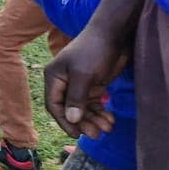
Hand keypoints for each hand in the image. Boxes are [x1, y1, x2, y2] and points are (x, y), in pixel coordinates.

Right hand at [44, 25, 129, 139]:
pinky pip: (93, 103)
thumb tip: (71, 119)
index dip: (64, 121)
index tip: (78, 134)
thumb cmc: (94, 51)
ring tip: (108, 128)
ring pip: (82, 109)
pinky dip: (100, 112)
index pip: (54, 105)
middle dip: (83, 123)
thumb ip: (76, 98)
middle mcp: (63, 82)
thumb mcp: (84, 75)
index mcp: (54, 77)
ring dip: (94, 119)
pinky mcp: (93, 84)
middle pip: (69, 110)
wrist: (114, 35)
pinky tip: (110, 119)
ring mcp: (78, 84)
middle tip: (97, 134)